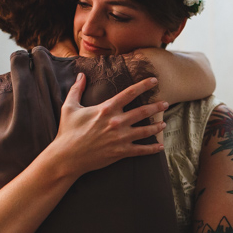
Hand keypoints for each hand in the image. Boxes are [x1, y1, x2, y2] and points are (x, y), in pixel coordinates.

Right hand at [50, 73, 168, 176]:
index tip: (154, 81)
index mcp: (106, 109)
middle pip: (143, 112)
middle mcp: (116, 122)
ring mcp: (120, 138)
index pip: (130, 93)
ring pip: (145, 130)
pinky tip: (160, 147)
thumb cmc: (67, 132)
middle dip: (156, 106)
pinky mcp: (121, 152)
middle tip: (166, 103)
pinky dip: (152, 149)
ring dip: (157, 126)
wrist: (67, 157)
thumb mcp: (69, 107)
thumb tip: (81, 75)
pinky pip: (141, 150)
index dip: (144, 85)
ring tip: (164, 124)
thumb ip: (76, 89)